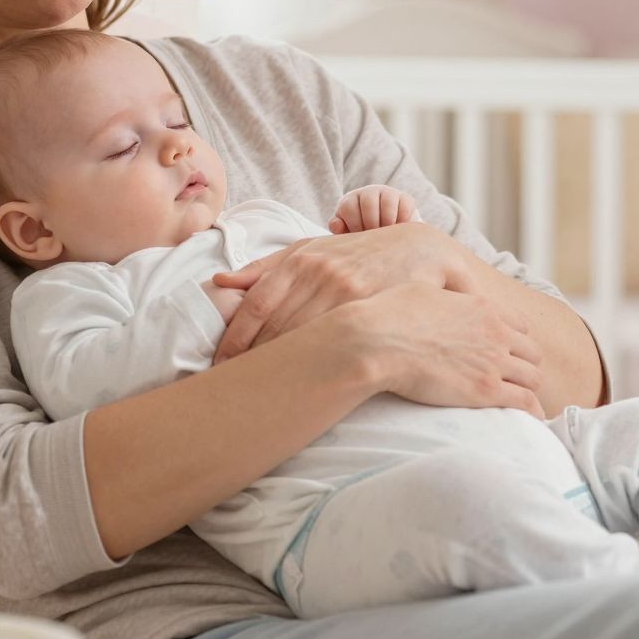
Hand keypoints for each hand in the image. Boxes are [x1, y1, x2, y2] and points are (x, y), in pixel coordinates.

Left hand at [211, 222, 464, 364]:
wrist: (419, 250)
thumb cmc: (357, 254)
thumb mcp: (313, 248)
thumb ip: (266, 266)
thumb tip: (219, 282)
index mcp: (300, 260)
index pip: (255, 305)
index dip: (233, 339)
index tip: (219, 363)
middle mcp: (321, 275)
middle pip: (274, 327)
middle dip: (250, 357)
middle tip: (231, 383)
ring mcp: (348, 294)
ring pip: (302, 339)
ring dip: (278, 366)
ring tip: (259, 389)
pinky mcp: (373, 311)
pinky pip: (335, 344)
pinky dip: (313, 364)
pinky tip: (301, 382)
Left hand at [330, 184, 417, 234]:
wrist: (383, 227)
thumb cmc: (360, 230)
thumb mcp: (347, 230)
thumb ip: (339, 228)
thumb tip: (336, 225)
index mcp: (351, 199)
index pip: (349, 207)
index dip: (354, 225)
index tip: (360, 236)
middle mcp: (369, 192)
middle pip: (368, 203)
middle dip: (371, 224)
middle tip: (374, 238)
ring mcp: (388, 193)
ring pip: (387, 202)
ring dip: (387, 222)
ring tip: (386, 235)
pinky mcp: (404, 198)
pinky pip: (405, 205)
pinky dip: (402, 220)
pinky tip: (398, 230)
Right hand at [340, 286, 546, 417]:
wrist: (378, 341)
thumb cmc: (390, 314)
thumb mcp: (422, 288)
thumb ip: (440, 294)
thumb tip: (435, 291)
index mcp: (482, 309)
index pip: (520, 325)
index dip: (515, 340)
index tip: (508, 352)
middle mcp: (495, 333)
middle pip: (531, 352)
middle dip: (525, 365)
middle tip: (515, 379)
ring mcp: (493, 362)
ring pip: (532, 378)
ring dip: (527, 388)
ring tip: (522, 401)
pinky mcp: (485, 391)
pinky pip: (524, 402)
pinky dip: (530, 410)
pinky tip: (528, 418)